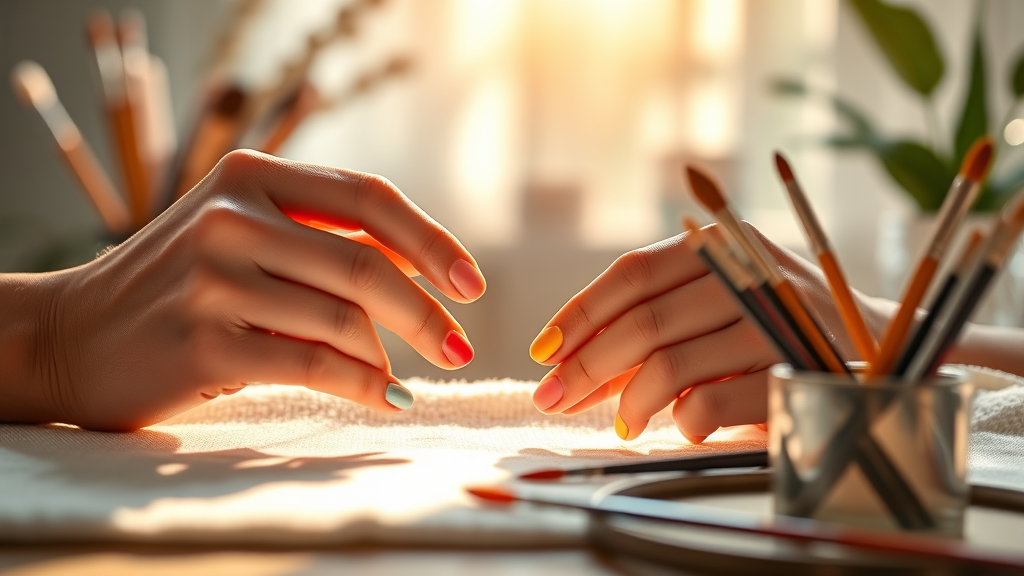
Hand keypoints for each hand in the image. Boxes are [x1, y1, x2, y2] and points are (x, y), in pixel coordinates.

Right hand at [0, 150, 484, 430]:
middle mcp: (229, 216)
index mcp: (249, 175)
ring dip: (385, 357)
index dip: (431, 241)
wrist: (72, 338)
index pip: (367, 198)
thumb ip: (321, 237)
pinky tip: (386, 398)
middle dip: (426, 312)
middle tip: (458, 347)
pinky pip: (314, 365)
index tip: (471, 284)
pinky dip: (364, 386)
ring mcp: (212, 280)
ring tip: (399, 377)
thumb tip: (425, 272)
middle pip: (365, 263)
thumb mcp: (241, 234)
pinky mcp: (202, 343)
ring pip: (343, 320)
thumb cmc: (179, 286)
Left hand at [527, 223, 882, 442]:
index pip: (632, 273)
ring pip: (672, 363)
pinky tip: (679, 425)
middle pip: (643, 320)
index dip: (579, 313)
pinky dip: (685, 419)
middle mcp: (750, 270)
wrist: (880, 342)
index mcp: (723, 240)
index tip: (542, 351)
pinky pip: (715, 403)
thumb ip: (659, 314)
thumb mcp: (721, 295)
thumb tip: (570, 357)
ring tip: (621, 422)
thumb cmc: (777, 318)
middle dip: (587, 365)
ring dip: (630, 401)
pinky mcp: (798, 371)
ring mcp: (778, 321)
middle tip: (555, 397)